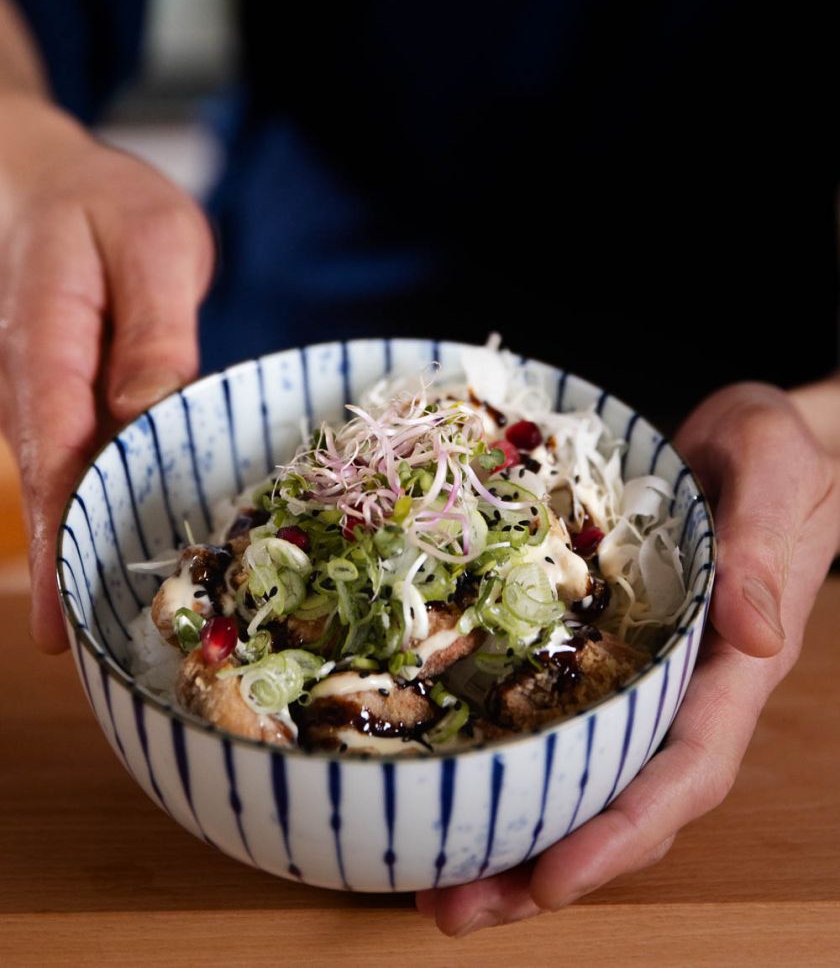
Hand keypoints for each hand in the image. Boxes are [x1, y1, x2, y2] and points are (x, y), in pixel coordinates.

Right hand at [0, 93, 214, 651]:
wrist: (53, 182)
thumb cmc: (106, 207)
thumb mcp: (153, 245)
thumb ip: (154, 328)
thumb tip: (145, 412)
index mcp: (47, 344)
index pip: (52, 452)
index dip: (58, 535)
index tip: (61, 614)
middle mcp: (32, 384)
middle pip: (50, 487)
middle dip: (67, 570)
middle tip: (93, 657)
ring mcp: (44, 396)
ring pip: (64, 483)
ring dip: (83, 548)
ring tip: (115, 629)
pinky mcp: (67, 401)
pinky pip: (80, 463)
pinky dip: (100, 507)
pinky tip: (129, 552)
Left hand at [416, 380, 839, 934]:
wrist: (754, 435)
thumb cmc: (777, 450)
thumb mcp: (776, 471)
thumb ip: (764, 548)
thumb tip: (757, 637)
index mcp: (732, 665)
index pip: (686, 770)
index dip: (623, 832)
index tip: (553, 880)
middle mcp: (685, 688)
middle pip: (622, 801)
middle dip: (544, 865)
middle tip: (449, 909)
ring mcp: (643, 672)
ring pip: (585, 773)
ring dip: (515, 833)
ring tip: (430, 881)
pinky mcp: (604, 644)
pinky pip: (558, 714)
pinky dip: (509, 756)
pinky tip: (449, 774)